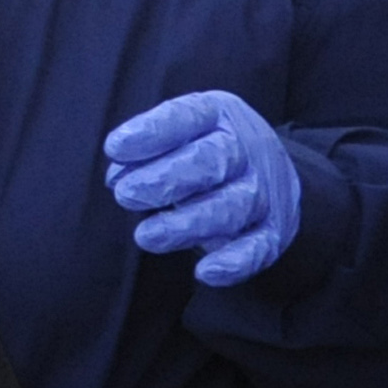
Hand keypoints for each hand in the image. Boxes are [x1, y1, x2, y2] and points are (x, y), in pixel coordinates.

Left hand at [104, 90, 301, 286]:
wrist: (268, 170)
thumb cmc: (201, 149)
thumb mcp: (176, 134)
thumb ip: (143, 152)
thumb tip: (117, 177)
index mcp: (217, 114)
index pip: (187, 116)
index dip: (151, 132)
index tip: (114, 148)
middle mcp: (246, 148)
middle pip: (211, 161)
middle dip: (166, 179)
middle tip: (126, 195)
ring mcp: (263, 190)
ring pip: (231, 207)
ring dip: (187, 224)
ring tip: (145, 236)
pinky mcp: (273, 230)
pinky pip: (258, 248)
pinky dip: (234, 262)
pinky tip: (204, 272)